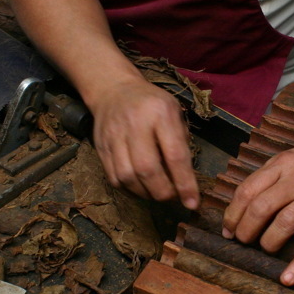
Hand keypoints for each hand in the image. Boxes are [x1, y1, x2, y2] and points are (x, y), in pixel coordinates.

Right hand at [88, 79, 199, 209]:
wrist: (115, 90)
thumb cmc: (152, 104)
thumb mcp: (174, 113)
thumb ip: (181, 143)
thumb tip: (186, 181)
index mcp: (160, 113)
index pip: (175, 155)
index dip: (184, 183)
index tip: (192, 203)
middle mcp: (135, 124)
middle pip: (147, 169)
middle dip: (163, 192)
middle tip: (173, 197)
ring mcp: (114, 136)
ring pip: (127, 177)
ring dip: (146, 194)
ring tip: (157, 193)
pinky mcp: (101, 146)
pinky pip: (114, 177)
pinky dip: (130, 189)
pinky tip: (140, 187)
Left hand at [221, 136, 293, 285]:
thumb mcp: (291, 159)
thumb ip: (266, 179)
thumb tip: (238, 209)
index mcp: (283, 166)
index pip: (247, 191)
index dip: (233, 214)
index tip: (229, 229)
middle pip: (261, 207)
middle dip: (246, 230)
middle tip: (244, 241)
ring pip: (285, 223)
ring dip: (268, 242)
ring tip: (266, 248)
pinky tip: (288, 278)